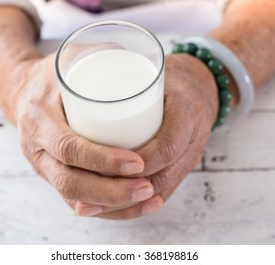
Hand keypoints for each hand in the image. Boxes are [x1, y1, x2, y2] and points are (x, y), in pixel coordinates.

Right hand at [11, 53, 164, 217]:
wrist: (22, 91)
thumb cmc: (53, 74)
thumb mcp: (73, 57)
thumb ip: (105, 55)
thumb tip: (146, 61)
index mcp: (38, 118)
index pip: (69, 148)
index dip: (103, 160)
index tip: (138, 162)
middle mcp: (35, 148)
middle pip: (71, 182)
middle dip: (112, 192)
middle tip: (147, 187)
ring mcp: (41, 164)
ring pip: (73, 196)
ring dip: (111, 205)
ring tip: (147, 198)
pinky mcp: (52, 173)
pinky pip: (75, 197)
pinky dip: (102, 207)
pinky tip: (131, 206)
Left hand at [77, 54, 218, 218]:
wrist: (200, 87)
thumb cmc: (169, 76)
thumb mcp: (151, 68)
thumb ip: (119, 65)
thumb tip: (74, 66)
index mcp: (188, 111)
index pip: (167, 146)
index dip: (138, 162)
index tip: (104, 166)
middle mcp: (194, 139)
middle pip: (161, 178)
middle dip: (121, 193)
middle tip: (85, 196)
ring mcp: (190, 156)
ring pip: (158, 191)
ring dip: (123, 205)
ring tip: (87, 208)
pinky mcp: (181, 166)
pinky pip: (161, 191)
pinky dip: (135, 204)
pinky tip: (110, 209)